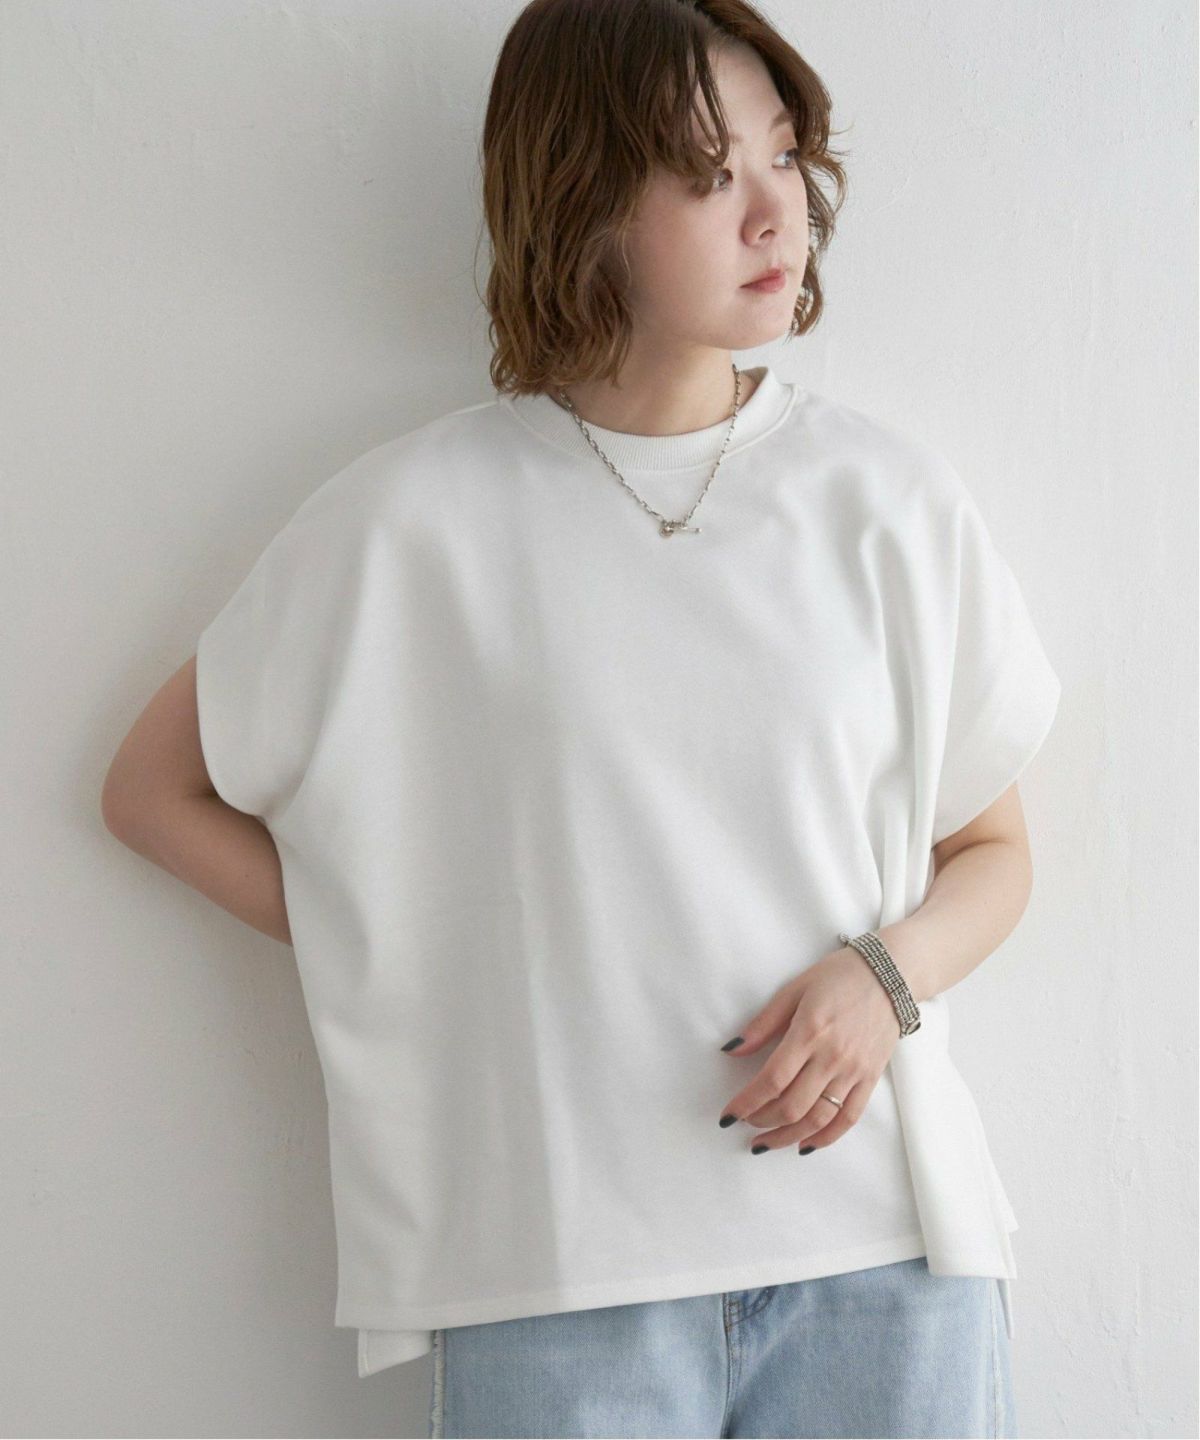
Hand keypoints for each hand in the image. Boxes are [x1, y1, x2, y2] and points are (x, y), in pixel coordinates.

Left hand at [717, 946, 900, 1153]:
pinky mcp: (870, 1079)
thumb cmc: (837, 977)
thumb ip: (763, 1024)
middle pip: (792, 1105)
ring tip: (766, 1143)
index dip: (746, 1102)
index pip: (772, 1079)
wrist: (889, 976)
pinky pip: (848, 1118)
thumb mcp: (793, 990)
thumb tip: (732, 1050)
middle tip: (745, 1124)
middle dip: (762, 1121)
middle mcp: (832, 1057)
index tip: (728, 1114)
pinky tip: (805, 1144)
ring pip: (818, 1118)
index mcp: (809, 1031)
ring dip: (787, 1136)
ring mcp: (853, 1071)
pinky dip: (825, 1137)